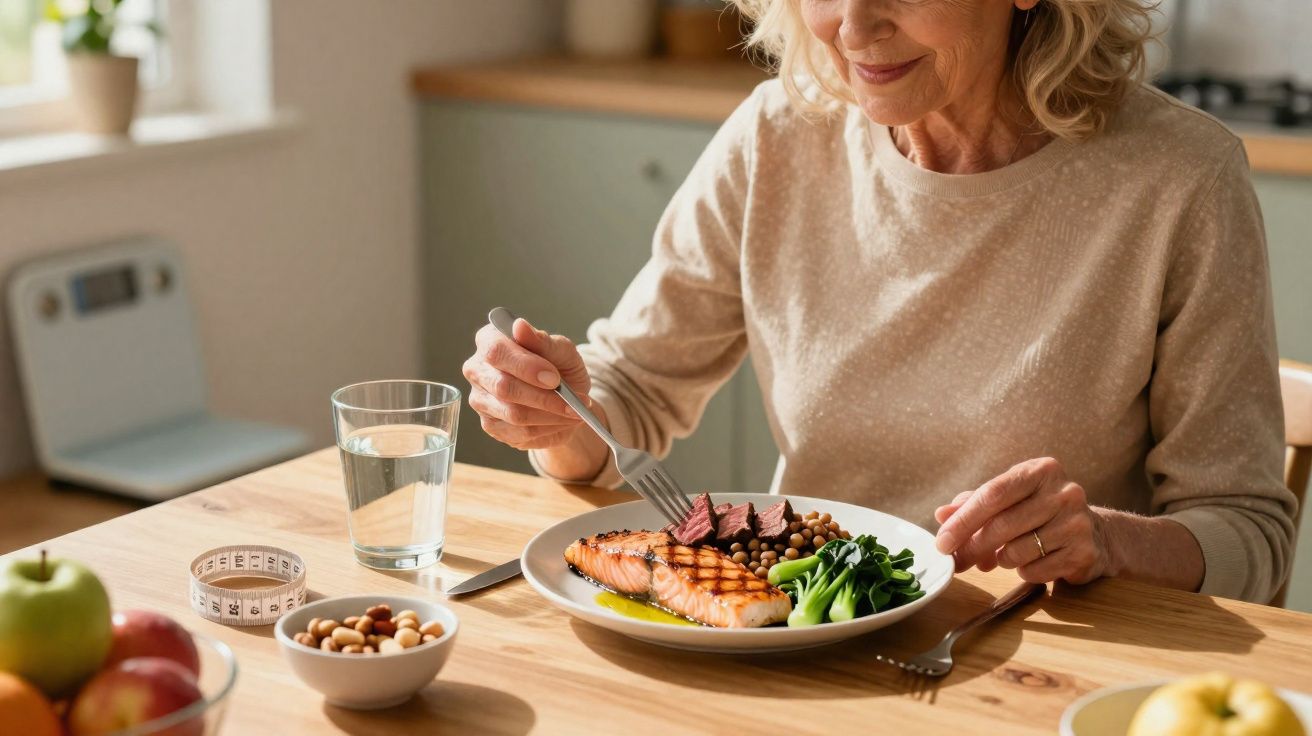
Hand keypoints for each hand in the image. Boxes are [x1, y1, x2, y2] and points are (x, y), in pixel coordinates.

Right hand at [462, 318, 592, 450]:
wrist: (566, 397)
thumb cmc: (559, 366)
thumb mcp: (561, 350)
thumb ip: (542, 340)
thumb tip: (519, 326)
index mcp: (489, 340)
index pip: (496, 352)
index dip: (526, 366)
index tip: (554, 377)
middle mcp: (477, 369)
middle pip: (503, 387)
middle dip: (543, 397)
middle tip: (574, 401)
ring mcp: (480, 400)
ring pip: (514, 413)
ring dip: (551, 415)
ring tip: (576, 411)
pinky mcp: (491, 425)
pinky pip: (519, 432)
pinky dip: (548, 428)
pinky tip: (563, 420)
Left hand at [933, 457, 1112, 584]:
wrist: (1095, 534)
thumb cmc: (1040, 513)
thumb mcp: (1009, 500)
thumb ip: (974, 504)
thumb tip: (942, 515)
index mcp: (1040, 471)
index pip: (992, 494)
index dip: (963, 520)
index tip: (942, 542)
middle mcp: (1063, 492)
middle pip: (1002, 524)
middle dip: (972, 547)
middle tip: (956, 561)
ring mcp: (1077, 522)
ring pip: (1017, 551)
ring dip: (1001, 559)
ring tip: (1005, 555)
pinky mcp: (1085, 552)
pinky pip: (1035, 570)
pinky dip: (1023, 571)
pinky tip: (1029, 563)